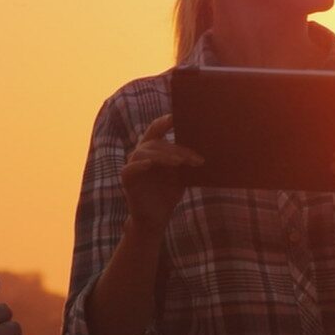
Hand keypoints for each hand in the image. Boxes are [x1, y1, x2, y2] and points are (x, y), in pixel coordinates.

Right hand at [122, 115, 202, 233]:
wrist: (156, 219)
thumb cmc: (168, 194)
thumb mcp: (181, 175)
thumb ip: (186, 160)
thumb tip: (206, 146)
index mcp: (154, 149)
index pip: (157, 129)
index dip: (165, 121)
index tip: (178, 116)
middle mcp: (142, 153)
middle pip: (156, 142)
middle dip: (175, 148)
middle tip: (191, 156)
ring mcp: (133, 166)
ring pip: (144, 152)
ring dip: (163, 155)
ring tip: (179, 162)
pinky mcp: (127, 179)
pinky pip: (130, 169)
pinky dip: (139, 165)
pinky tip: (150, 164)